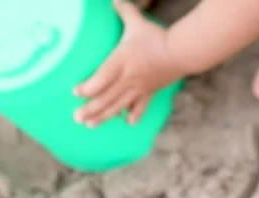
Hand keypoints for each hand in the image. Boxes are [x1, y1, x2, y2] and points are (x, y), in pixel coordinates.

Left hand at [74, 0, 182, 126]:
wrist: (182, 52)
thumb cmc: (158, 37)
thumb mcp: (138, 22)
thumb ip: (124, 11)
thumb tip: (114, 0)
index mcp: (122, 61)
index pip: (102, 78)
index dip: (88, 88)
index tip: (76, 93)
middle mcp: (129, 78)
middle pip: (107, 97)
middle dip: (91, 109)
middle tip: (77, 117)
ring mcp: (140, 87)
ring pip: (120, 105)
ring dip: (105, 116)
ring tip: (90, 124)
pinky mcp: (150, 91)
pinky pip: (141, 106)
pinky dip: (134, 115)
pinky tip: (127, 123)